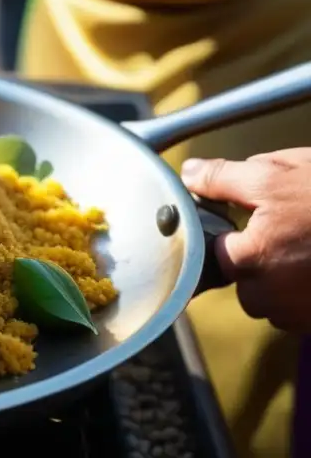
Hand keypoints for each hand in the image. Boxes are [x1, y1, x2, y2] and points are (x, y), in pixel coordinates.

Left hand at [182, 149, 310, 332]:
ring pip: (277, 301)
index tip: (246, 221)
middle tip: (291, 228)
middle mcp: (273, 298)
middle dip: (260, 259)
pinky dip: (310, 290)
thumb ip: (223, 178)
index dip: (229, 234)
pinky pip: (305, 311)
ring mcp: (303, 316)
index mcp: (250, 260)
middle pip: (245, 283)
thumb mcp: (276, 174)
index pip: (214, 255)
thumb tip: (190, 175)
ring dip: (287, 278)